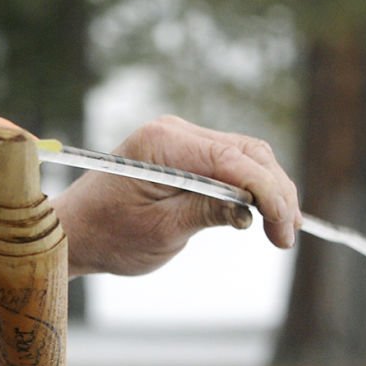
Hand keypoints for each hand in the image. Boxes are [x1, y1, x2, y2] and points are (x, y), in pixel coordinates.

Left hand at [46, 115, 300, 277]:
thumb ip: (208, 213)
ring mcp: (180, 138)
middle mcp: (174, 131)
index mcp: (163, 143)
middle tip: (289, 233)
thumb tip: (253, 209)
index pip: (234, 161)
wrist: (76, 231)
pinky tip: (267, 213)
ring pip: (245, 156)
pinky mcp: (184, 152)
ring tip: (284, 228)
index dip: (268, 193)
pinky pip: (229, 163)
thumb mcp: (160, 231)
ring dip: (269, 189)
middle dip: (276, 191)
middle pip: (247, 153)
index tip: (285, 229)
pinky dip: (251, 186)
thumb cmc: (108, 235)